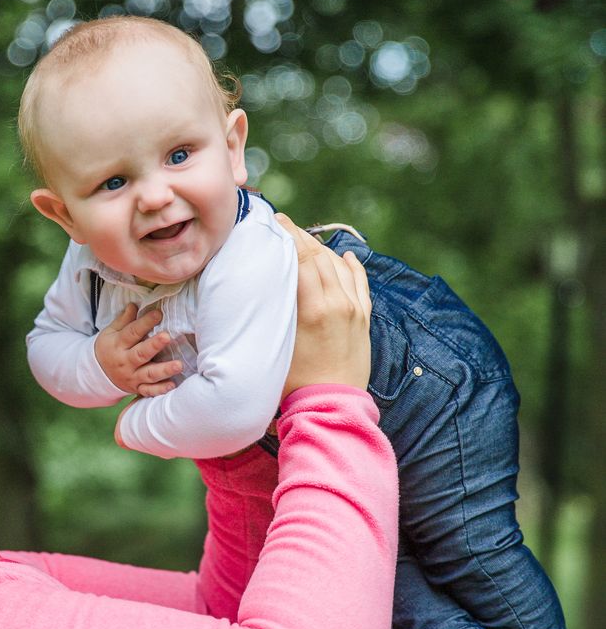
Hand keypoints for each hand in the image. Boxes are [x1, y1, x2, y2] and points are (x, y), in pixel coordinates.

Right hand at [94, 303, 183, 396]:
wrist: (96, 375)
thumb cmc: (108, 348)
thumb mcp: (110, 332)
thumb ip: (124, 320)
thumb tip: (134, 305)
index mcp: (118, 345)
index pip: (132, 333)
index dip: (145, 323)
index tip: (158, 314)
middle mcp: (125, 362)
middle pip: (141, 354)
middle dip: (154, 346)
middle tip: (167, 337)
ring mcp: (132, 377)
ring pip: (149, 374)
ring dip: (164, 370)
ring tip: (179, 365)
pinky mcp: (137, 388)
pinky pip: (149, 391)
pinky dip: (160, 390)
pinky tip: (172, 385)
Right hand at [274, 214, 371, 398]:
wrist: (330, 408)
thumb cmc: (293, 383)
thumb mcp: (275, 344)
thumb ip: (273, 311)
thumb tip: (264, 283)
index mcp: (313, 308)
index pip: (300, 257)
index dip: (287, 235)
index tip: (274, 220)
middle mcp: (337, 303)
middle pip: (318, 255)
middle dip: (299, 236)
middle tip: (283, 224)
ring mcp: (354, 309)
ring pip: (338, 265)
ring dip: (321, 248)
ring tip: (305, 239)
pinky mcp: (364, 319)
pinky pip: (360, 282)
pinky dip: (352, 265)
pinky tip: (345, 256)